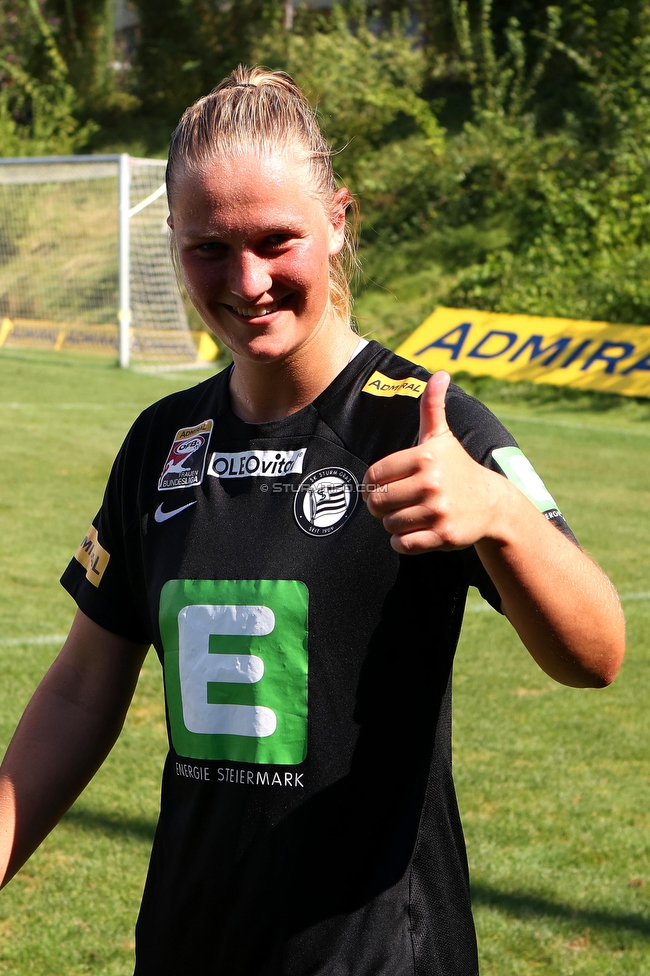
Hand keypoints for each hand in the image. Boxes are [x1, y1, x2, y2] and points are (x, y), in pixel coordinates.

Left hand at [363, 371, 507, 553]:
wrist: (492, 504)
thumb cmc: (458, 468)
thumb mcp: (442, 437)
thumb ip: (433, 406)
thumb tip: (440, 374)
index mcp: (425, 458)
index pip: (374, 476)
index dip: (374, 483)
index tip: (386, 484)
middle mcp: (431, 484)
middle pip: (377, 502)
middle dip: (381, 506)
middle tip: (394, 504)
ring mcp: (438, 511)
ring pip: (389, 524)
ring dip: (393, 524)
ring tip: (408, 515)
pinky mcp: (443, 536)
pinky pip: (403, 544)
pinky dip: (402, 542)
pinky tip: (414, 531)